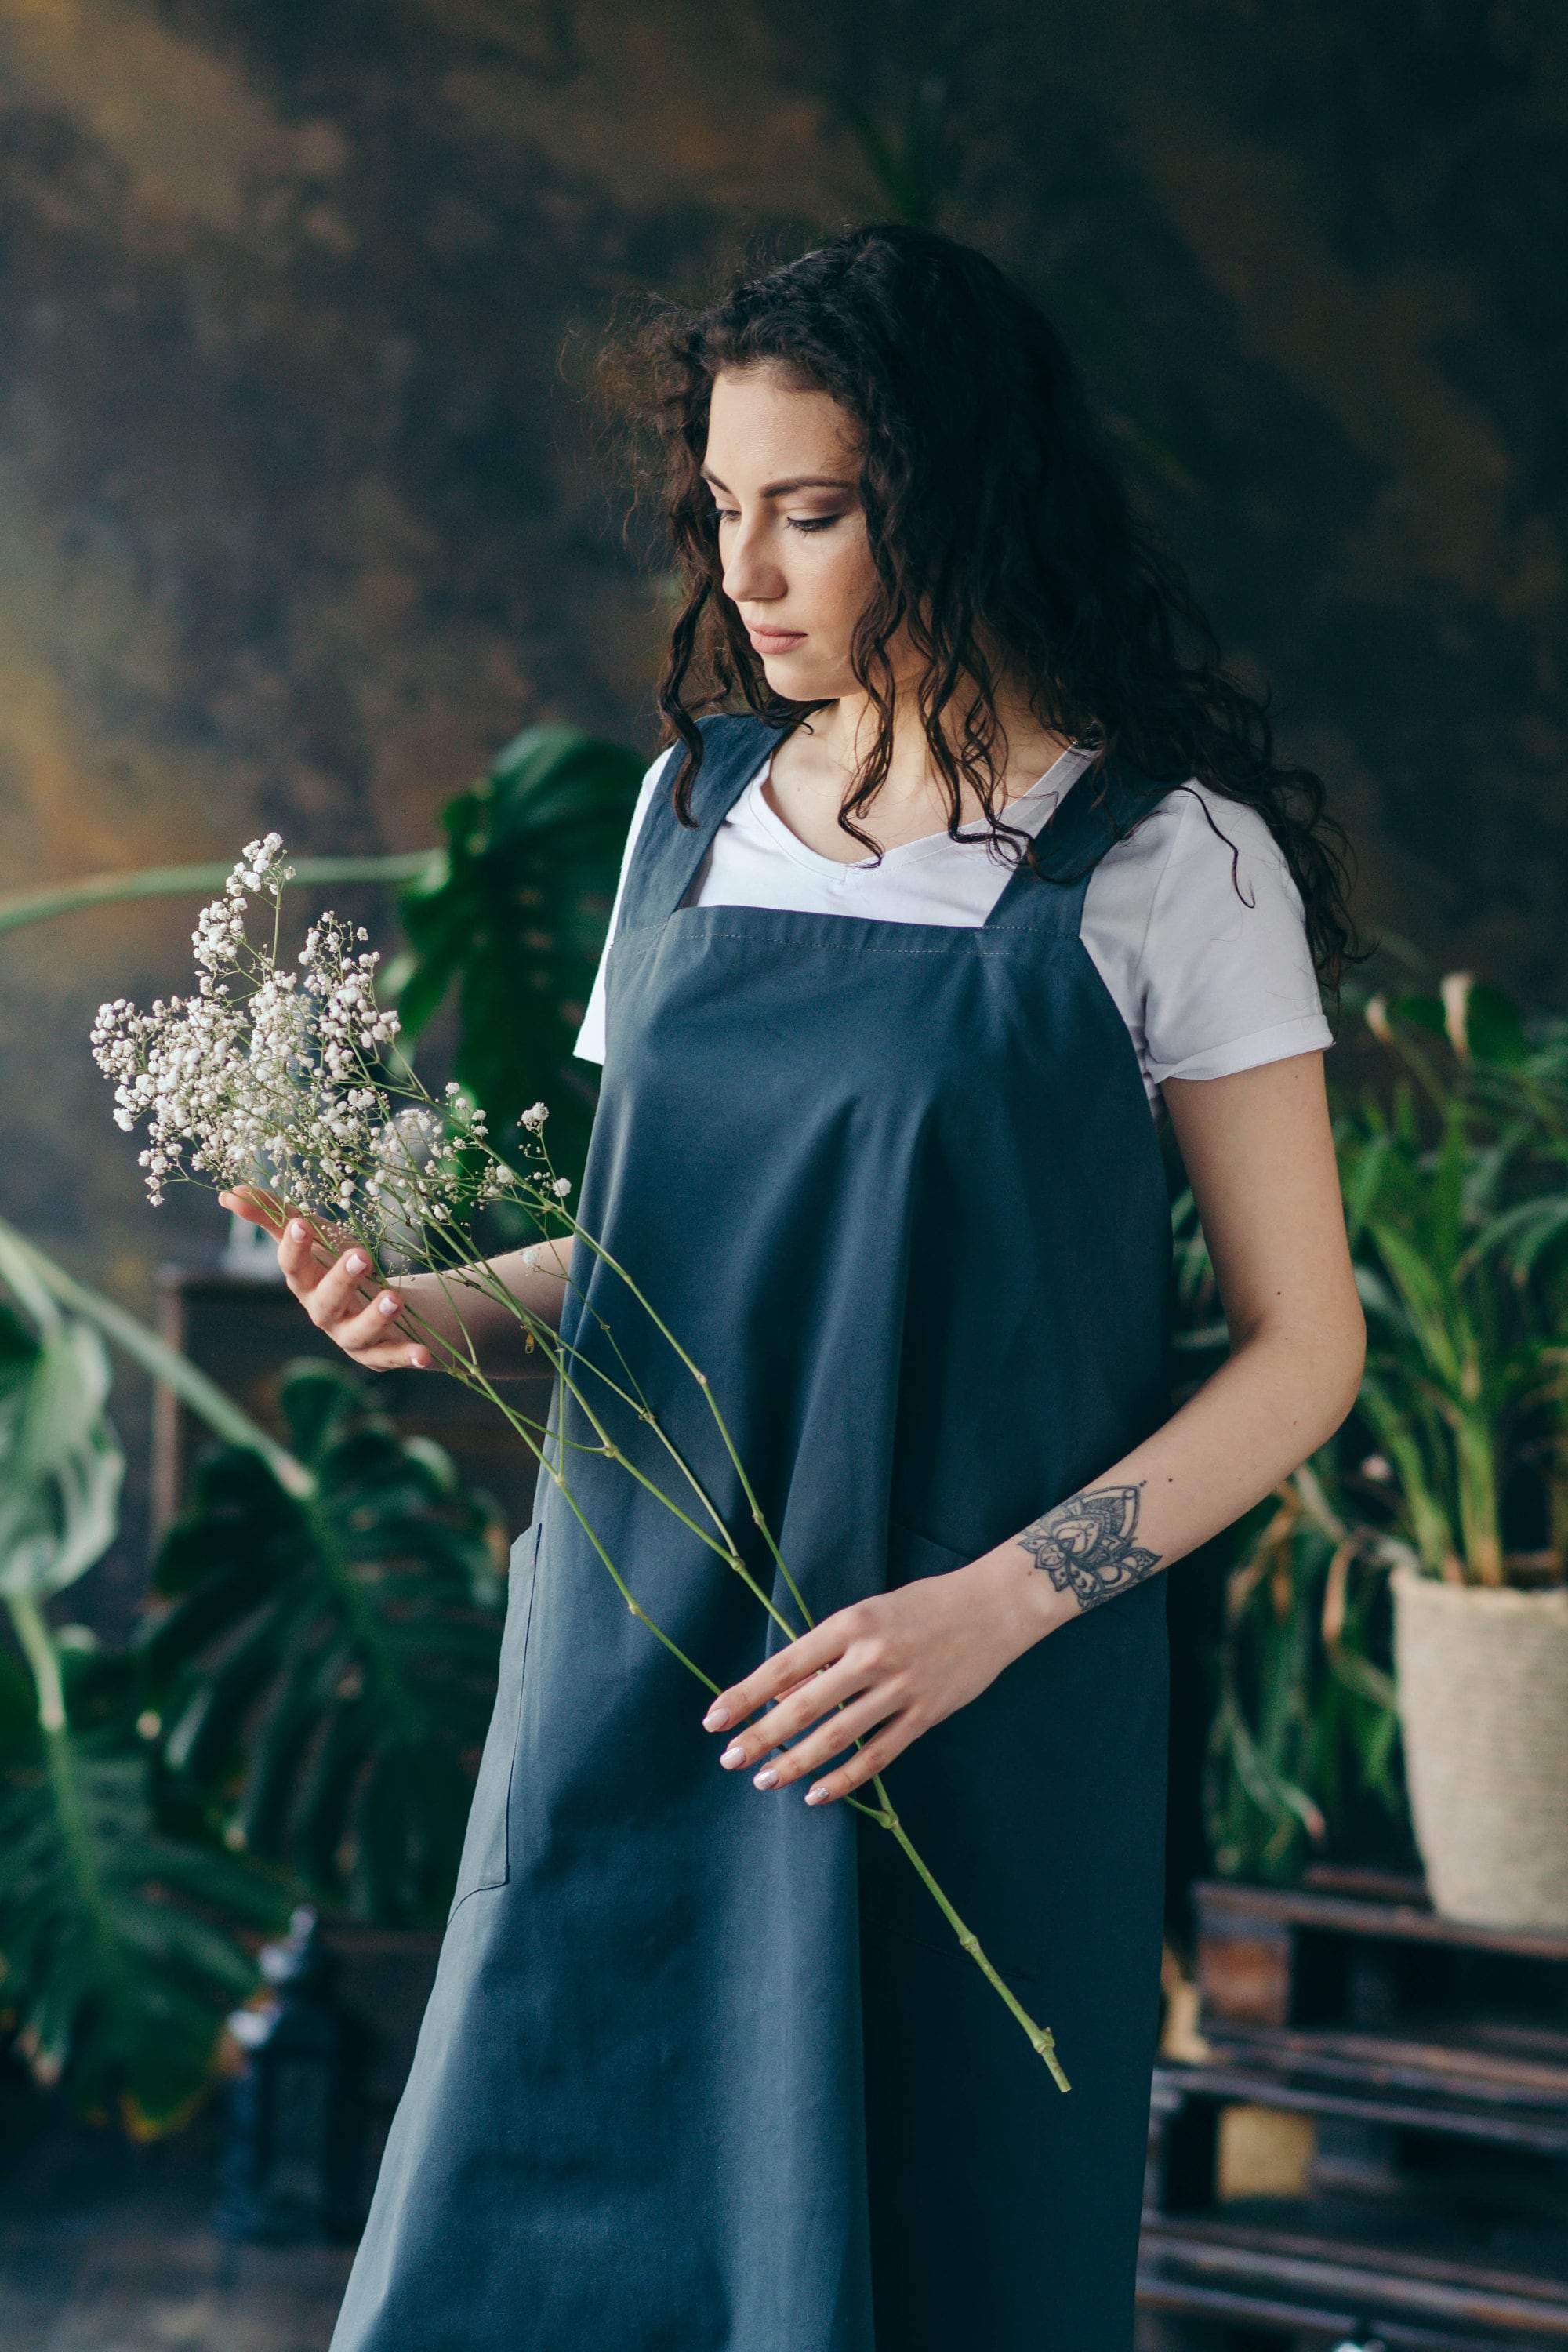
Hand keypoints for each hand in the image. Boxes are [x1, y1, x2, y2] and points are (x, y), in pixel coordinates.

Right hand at [219, 1189, 433, 1370]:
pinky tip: (424, 1355)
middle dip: (341, 1280)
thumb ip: (274, 1215)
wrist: (382, 1304)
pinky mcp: (381, 1353)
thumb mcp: (315, 1235)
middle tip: (362, 1257)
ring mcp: (352, 1336)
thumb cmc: (338, 1264)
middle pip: (325, 1301)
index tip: (301, 1224)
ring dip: (375, 1317)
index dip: (294, 1248)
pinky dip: (406, 1356)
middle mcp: (324, 1313)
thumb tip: (228, 1194)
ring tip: (395, 1299)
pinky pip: (393, 1356)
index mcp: (306, 1283)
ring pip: (359, 1332)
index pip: (292, 1267)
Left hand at [701, 1550, 1074, 1805]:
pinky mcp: (925, 1714)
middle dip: (761, 1736)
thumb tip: (781, 1693)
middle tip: (729, 1760)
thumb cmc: (922, 1605)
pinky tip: (816, 1793)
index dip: (745, 1695)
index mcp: (851, 1623)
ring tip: (764, 1780)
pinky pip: (878, 1755)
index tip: (713, 1720)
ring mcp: (900, 1688)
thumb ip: (827, 1653)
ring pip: (837, 1737)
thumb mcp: (868, 1614)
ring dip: (795, 1762)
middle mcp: (871, 1656)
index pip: (784, 1665)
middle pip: (804, 1706)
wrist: (994, 1607)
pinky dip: (844, 1778)